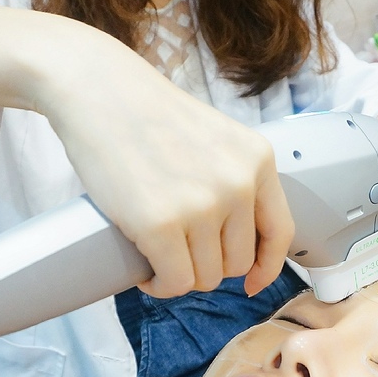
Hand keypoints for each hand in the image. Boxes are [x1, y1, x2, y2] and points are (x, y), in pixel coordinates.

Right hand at [34, 26, 293, 298]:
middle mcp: (237, 184)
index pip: (279, 232)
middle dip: (207, 265)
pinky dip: (159, 285)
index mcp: (257, 160)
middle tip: (177, 249)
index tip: (251, 282)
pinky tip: (145, 271)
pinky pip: (174, 282)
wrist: (98, 91)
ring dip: (180, 276)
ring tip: (158, 254)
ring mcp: (201, 205)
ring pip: (205, 277)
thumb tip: (240, 246)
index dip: (266, 266)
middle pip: (237, 263)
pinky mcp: (160, 225)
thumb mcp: (217, 139)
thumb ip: (235, 179)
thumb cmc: (149, 115)